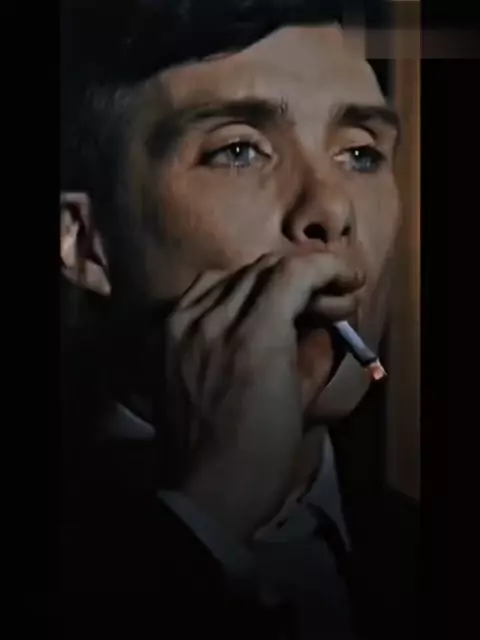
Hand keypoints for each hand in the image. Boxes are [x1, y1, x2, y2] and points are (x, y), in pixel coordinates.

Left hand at [159, 250, 362, 539]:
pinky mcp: (167, 335)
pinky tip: (244, 307)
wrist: (204, 491)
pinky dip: (230, 289)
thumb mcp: (303, 404)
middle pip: (264, 268)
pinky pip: (200, 292)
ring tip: (289, 301)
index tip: (350, 280)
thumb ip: (314, 351)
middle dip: (306, 274)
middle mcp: (214, 320)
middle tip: (329, 297)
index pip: (294, 272)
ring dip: (269, 280)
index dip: (330, 267)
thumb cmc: (263, 457)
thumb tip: (324, 321)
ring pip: (232, 274)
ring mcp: (184, 325)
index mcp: (255, 338)